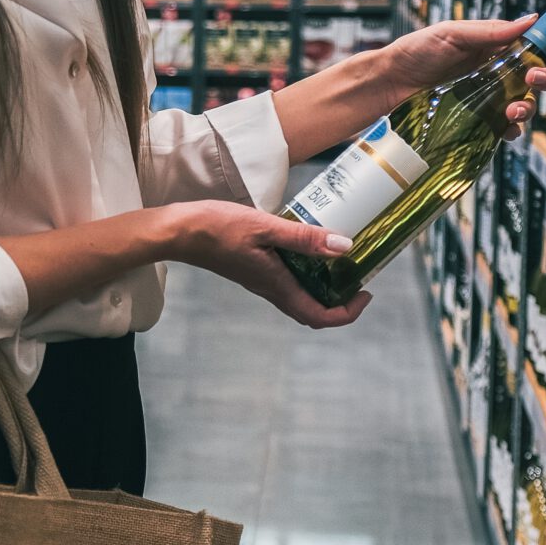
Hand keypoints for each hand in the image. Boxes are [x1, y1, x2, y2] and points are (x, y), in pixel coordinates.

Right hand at [161, 201, 371, 329]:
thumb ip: (304, 238)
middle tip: (359, 279)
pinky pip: (288, 281)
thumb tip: (344, 248)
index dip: (348, 313)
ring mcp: (262, 280)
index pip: (319, 317)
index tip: (366, 293)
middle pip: (312, 312)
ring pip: (301, 297)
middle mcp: (271, 289)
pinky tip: (310, 248)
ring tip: (342, 262)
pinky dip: (308, 273)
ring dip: (325, 289)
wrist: (180, 231)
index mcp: (276, 285)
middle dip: (341, 303)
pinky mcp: (255, 269)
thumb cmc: (217, 228)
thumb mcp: (266, 227)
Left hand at [387, 15, 545, 137]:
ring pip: (527, 104)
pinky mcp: (479, 120)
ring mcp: (490, 97)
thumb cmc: (416, 52)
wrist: (390, 83)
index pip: (539, 46)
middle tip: (535, 79)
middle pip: (541, 76)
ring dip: (529, 107)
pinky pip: (505, 128)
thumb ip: (491, 31)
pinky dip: (511, 130)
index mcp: (498, 45)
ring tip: (514, 109)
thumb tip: (531, 20)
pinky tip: (504, 127)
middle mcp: (499, 71)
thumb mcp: (452, 34)